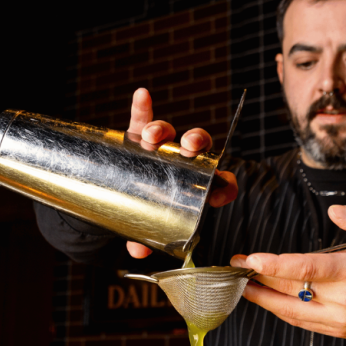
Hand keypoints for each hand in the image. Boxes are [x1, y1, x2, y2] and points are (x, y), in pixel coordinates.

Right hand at [126, 88, 238, 257]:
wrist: (121, 196)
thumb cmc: (146, 212)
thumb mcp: (150, 229)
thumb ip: (146, 239)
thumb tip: (138, 250)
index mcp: (197, 185)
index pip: (219, 181)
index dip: (224, 185)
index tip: (220, 194)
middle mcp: (183, 162)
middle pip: (198, 147)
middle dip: (196, 143)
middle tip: (189, 149)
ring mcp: (161, 148)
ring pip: (170, 134)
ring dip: (164, 130)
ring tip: (152, 137)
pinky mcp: (137, 136)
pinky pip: (141, 118)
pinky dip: (142, 107)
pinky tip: (142, 95)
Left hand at [229, 205, 345, 340]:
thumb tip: (333, 211)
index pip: (307, 269)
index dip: (275, 265)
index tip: (251, 259)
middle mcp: (344, 299)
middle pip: (291, 289)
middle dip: (260, 276)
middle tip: (238, 264)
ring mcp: (339, 319)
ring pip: (289, 310)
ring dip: (262, 297)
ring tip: (242, 283)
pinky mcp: (336, 331)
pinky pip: (300, 321)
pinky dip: (279, 310)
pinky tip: (265, 299)